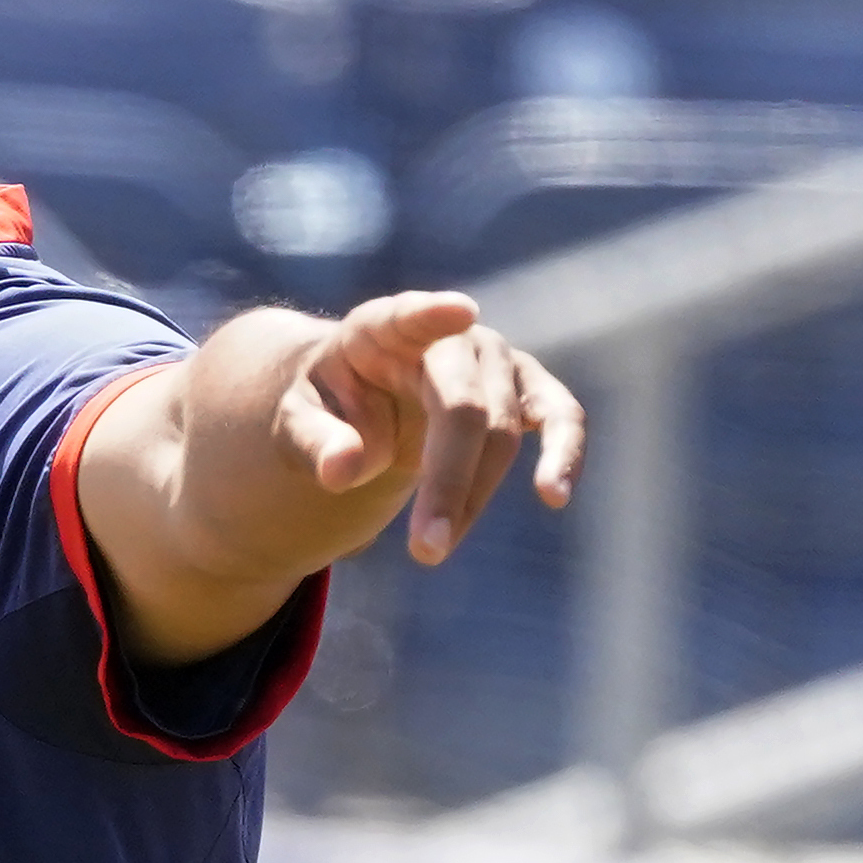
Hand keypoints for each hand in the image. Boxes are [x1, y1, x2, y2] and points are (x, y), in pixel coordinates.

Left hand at [279, 291, 585, 565]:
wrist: (365, 398)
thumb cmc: (329, 405)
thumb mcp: (297, 421)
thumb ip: (314, 441)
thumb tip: (342, 470)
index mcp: (380, 330)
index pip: (405, 316)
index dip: (431, 314)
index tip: (460, 312)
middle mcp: (447, 336)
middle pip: (463, 405)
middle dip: (449, 479)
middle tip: (425, 551)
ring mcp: (493, 358)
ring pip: (502, 428)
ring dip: (475, 494)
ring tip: (436, 549)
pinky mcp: (525, 388)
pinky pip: (560, 415)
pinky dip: (564, 452)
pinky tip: (554, 494)